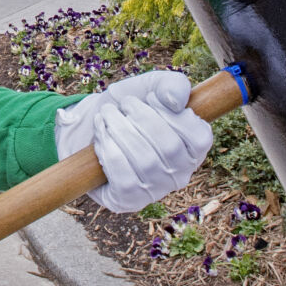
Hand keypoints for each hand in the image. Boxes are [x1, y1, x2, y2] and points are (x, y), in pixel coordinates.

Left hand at [52, 71, 214, 211]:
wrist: (87, 125)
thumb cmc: (126, 107)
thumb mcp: (150, 86)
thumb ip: (172, 84)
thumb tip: (176, 101)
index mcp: (194, 148)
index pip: (198, 137)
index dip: (171, 113)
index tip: (150, 98)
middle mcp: (180, 174)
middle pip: (169, 147)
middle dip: (140, 117)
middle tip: (122, 105)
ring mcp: (155, 191)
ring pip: (144, 160)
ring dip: (119, 130)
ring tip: (107, 115)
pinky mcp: (128, 201)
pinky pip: (123, 177)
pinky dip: (108, 149)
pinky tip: (100, 136)